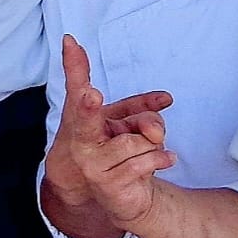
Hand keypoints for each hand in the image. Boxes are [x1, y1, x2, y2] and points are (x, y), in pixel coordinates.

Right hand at [43, 35, 175, 232]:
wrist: (108, 194)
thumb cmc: (113, 149)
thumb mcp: (126, 122)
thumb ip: (143, 109)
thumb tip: (166, 98)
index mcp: (81, 115)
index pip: (76, 84)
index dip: (74, 64)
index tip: (71, 43)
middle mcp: (81, 138)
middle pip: (83, 113)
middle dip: (87, 104)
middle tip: (91, 94)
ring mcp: (91, 163)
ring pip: (135, 141)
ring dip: (152, 143)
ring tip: (149, 149)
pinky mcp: (107, 184)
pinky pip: (144, 162)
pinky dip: (160, 158)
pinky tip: (165, 159)